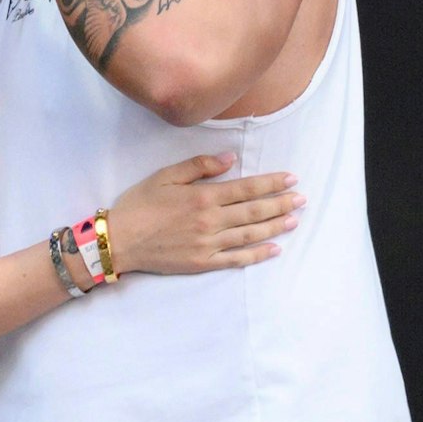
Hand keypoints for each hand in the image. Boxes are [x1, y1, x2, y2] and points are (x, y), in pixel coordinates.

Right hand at [103, 154, 302, 275]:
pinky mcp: (204, 263)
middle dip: (281, 204)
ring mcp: (209, 244)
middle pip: (254, 211)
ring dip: (276, 226)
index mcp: (203, 197)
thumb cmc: (140, 204)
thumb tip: (230, 158)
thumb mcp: (166, 176)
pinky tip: (274, 249)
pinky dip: (258, 255)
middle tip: (302, 199)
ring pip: (250, 235)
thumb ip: (199, 166)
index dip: (271, 183)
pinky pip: (237, 259)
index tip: (291, 179)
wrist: (120, 240)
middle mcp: (211, 221)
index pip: (246, 188)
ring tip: (294, 219)